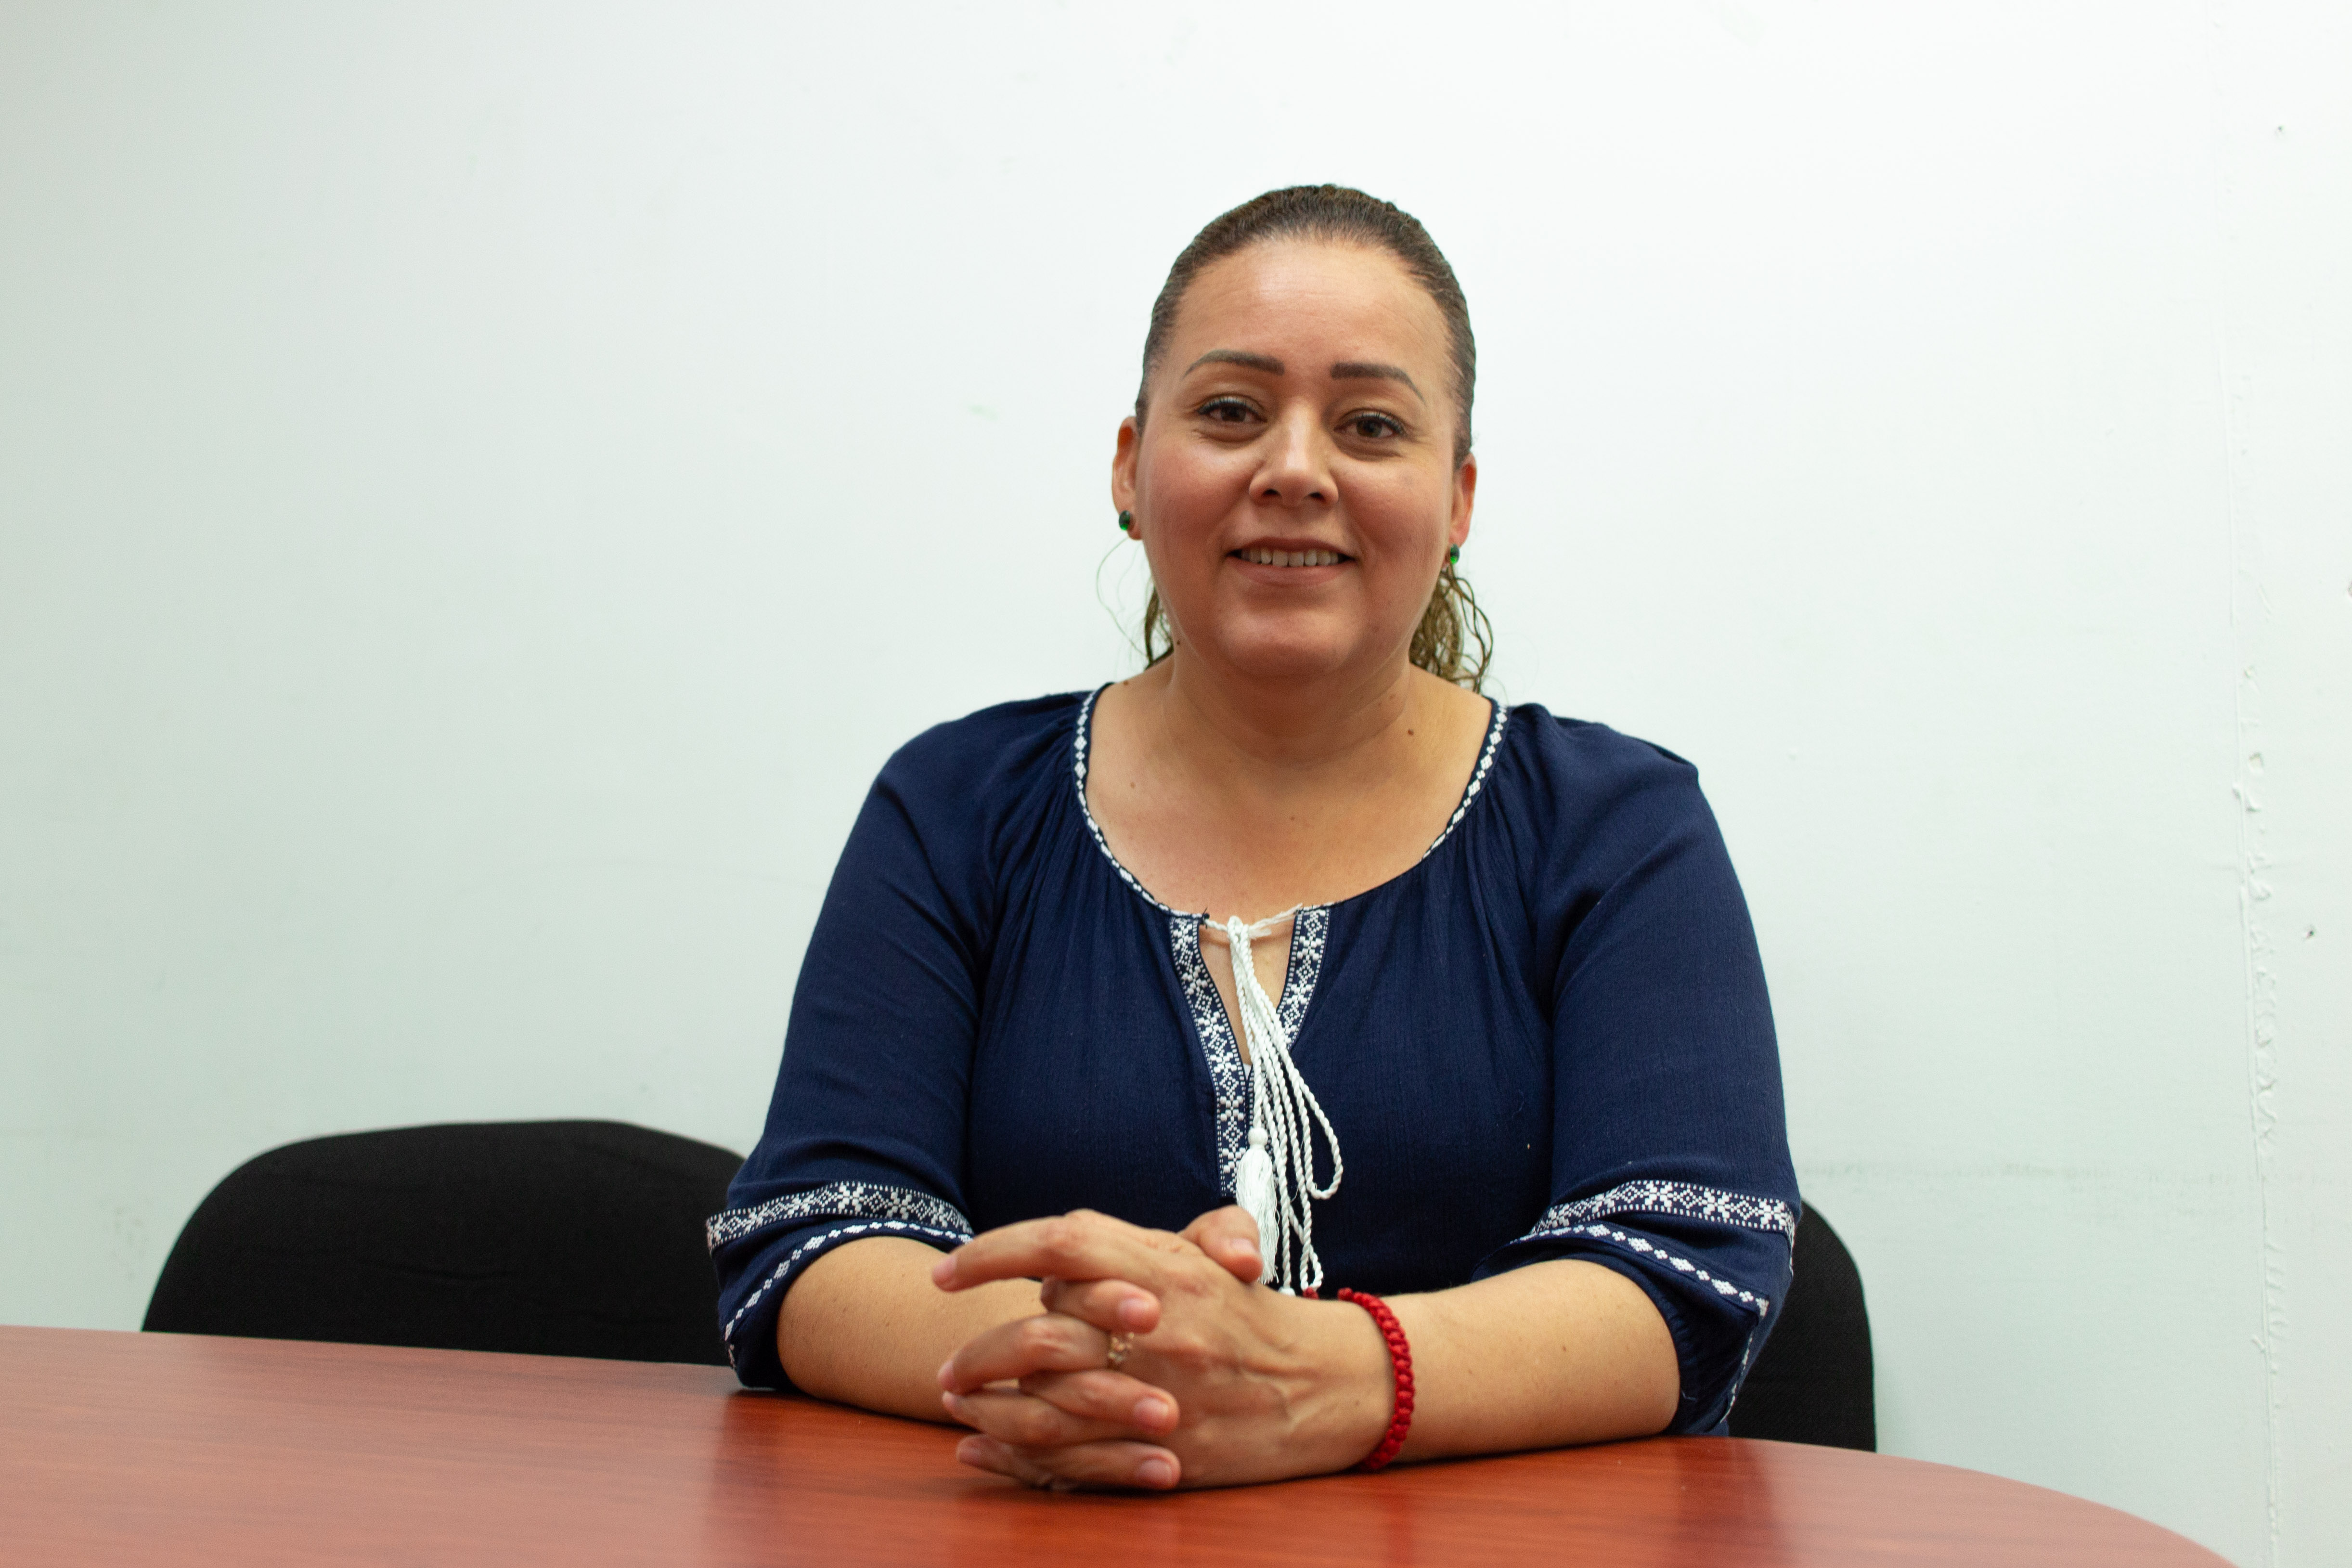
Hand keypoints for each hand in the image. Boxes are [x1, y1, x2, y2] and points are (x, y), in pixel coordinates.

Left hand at [931, 1206, 1390, 1489]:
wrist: (1332, 1384)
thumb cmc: (1261, 1315)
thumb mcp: (1218, 1250)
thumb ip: (1135, 1238)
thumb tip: (1060, 1265)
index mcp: (1165, 1267)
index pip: (1061, 1243)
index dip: (993, 1252)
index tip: (947, 1273)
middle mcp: (1158, 1326)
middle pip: (1039, 1330)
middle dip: (979, 1349)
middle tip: (947, 1364)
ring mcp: (1161, 1390)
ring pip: (1046, 1401)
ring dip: (989, 1404)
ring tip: (956, 1402)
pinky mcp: (1166, 1449)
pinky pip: (1075, 1457)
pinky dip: (1018, 1454)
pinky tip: (984, 1447)